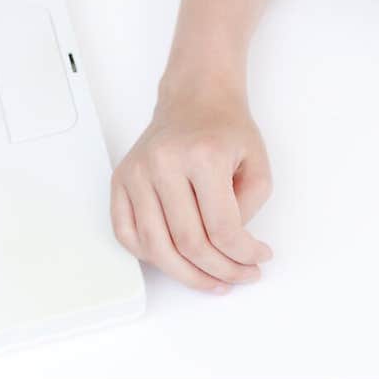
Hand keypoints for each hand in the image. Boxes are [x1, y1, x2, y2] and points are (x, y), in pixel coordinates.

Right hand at [110, 85, 273, 292]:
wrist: (197, 98)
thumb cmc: (226, 129)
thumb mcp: (258, 162)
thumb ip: (249, 208)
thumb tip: (230, 249)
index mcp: (203, 155)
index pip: (222, 228)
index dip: (243, 255)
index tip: (258, 260)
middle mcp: (164, 162)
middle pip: (188, 243)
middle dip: (219, 271)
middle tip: (239, 276)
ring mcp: (137, 171)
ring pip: (155, 247)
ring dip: (186, 274)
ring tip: (210, 279)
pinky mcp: (121, 179)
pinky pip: (126, 234)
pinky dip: (149, 256)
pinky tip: (175, 259)